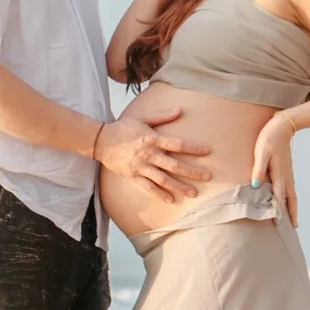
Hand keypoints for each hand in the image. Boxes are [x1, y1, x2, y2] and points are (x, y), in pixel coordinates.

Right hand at [95, 106, 211, 202]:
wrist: (101, 141)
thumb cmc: (123, 127)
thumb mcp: (143, 118)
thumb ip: (162, 116)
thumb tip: (180, 110)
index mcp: (152, 139)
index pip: (177, 144)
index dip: (193, 148)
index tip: (208, 151)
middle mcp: (149, 155)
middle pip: (174, 165)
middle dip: (192, 172)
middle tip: (208, 178)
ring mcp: (141, 167)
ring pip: (163, 180)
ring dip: (179, 187)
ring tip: (194, 193)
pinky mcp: (133, 176)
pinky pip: (148, 188)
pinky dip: (160, 194)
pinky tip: (172, 200)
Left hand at [251, 112, 297, 225]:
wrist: (282, 126)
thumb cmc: (269, 138)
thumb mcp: (261, 152)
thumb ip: (258, 169)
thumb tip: (254, 186)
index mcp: (279, 174)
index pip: (279, 197)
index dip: (278, 211)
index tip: (277, 224)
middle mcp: (286, 176)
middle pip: (291, 199)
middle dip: (292, 214)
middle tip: (294, 228)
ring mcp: (289, 173)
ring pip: (293, 194)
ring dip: (293, 207)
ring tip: (293, 219)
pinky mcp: (288, 170)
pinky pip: (291, 188)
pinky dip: (291, 198)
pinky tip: (288, 200)